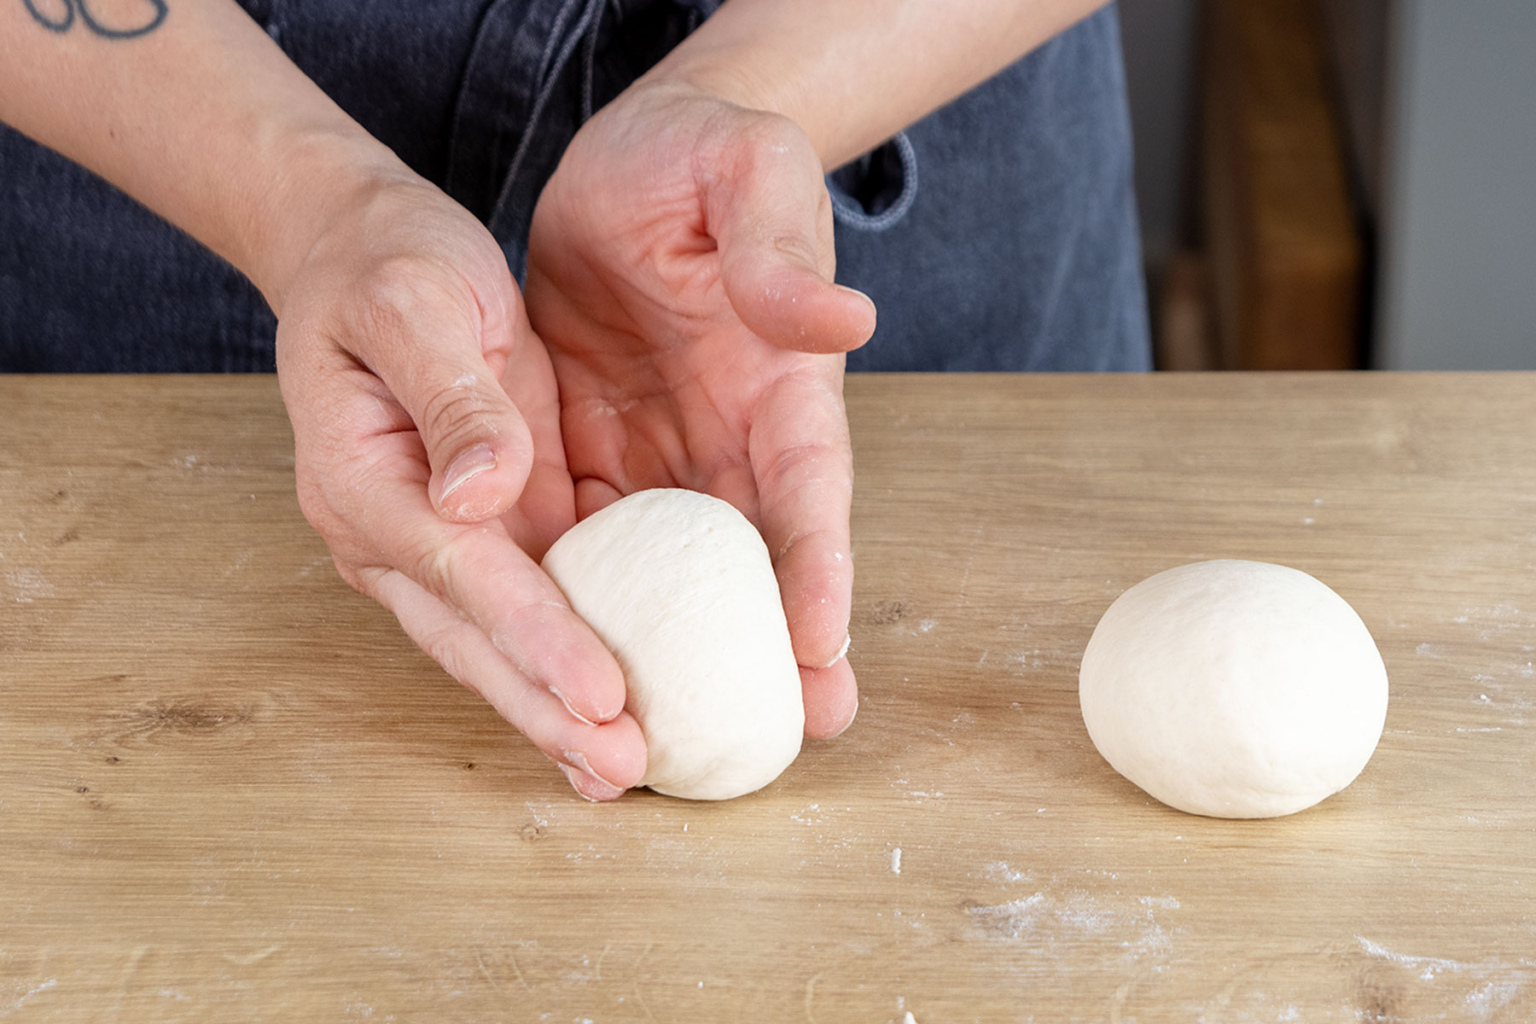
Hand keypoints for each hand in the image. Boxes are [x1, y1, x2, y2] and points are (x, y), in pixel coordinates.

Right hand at [273, 172, 644, 799]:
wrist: (365, 254)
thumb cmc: (387, 264)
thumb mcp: (417, 301)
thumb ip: (451, 397)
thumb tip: (478, 493)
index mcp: (365, 477)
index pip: (463, 573)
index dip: (535, 637)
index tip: (600, 694)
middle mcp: (392, 531)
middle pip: (474, 639)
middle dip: (546, 710)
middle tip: (622, 772)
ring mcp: (433, 541)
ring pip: (497, 643)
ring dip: (555, 708)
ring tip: (624, 773)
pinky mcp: (481, 529)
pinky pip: (526, 608)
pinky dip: (565, 659)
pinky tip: (616, 706)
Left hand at [525, 79, 876, 737]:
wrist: (630, 161)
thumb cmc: (705, 156)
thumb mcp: (747, 173)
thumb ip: (780, 247)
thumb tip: (841, 318)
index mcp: (781, 383)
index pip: (810, 487)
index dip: (819, 569)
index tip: (822, 649)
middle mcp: (731, 438)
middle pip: (760, 560)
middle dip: (780, 649)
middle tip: (795, 736)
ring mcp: (665, 453)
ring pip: (673, 572)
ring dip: (675, 649)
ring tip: (674, 732)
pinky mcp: (597, 450)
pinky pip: (590, 536)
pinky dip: (588, 601)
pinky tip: (571, 661)